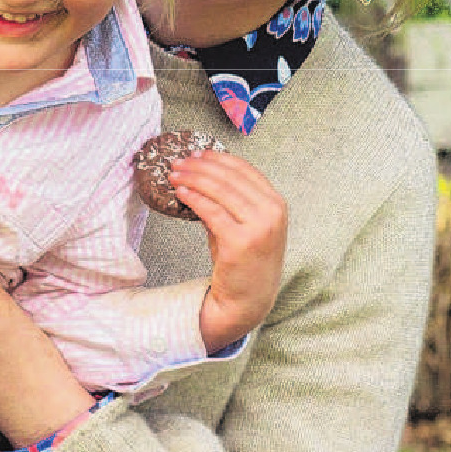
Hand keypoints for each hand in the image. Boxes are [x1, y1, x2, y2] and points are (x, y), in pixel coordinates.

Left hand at [171, 149, 290, 350]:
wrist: (249, 298)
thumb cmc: (243, 258)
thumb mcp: (245, 222)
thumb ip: (232, 198)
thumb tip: (198, 170)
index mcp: (277, 204)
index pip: (245, 169)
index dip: (218, 158)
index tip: (196, 153)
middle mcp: (272, 213)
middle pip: (228, 177)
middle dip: (199, 166)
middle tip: (177, 162)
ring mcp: (260, 228)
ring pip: (219, 190)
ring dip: (192, 178)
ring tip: (173, 174)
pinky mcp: (241, 242)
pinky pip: (211, 211)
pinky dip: (193, 198)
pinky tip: (180, 192)